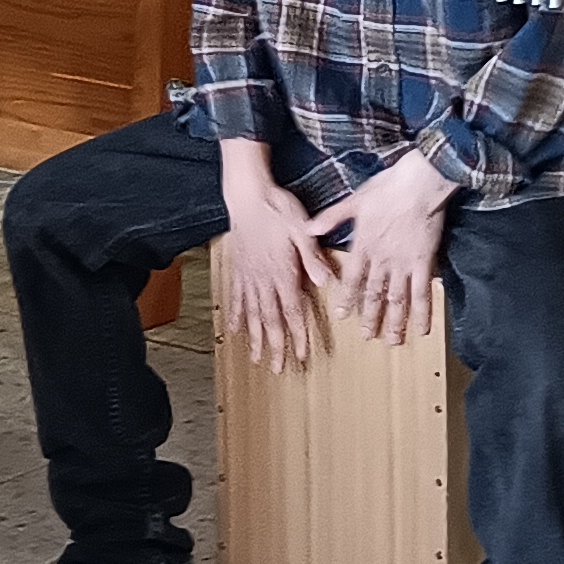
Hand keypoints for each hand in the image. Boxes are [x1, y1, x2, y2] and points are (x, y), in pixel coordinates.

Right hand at [214, 144, 330, 374]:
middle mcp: (264, 279)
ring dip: (255, 338)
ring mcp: (249, 276)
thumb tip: (328, 281)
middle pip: (271, 320)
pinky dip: (236, 315)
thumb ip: (312, 257)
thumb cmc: (277, 208)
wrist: (247, 194)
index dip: (298, 336)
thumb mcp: (301, 229)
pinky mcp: (239, 268)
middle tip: (278, 369)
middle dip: (275, 346)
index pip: (293, 311)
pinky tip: (235, 330)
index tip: (302, 355)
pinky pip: (237, 297)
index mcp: (283, 272)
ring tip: (255, 358)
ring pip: (253, 314)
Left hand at [313, 153, 456, 347]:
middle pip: (374, 294)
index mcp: (363, 245)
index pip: (352, 279)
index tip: (343, 315)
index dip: (347, 299)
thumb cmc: (387, 187)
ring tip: (392, 341)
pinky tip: (422, 328)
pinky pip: (423, 293)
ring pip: (397, 300)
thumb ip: (331, 218)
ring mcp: (404, 263)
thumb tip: (309, 229)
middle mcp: (382, 259)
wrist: (418, 183)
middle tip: (367, 336)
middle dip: (370, 318)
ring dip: (394, 322)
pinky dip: (422, 312)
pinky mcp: (424, 262)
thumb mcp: (353, 200)